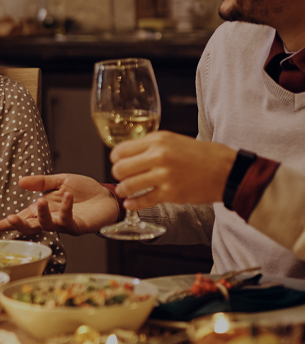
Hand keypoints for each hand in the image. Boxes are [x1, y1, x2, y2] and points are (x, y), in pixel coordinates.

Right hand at [0, 174, 118, 235]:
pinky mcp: (78, 225)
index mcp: (43, 209)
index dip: (6, 223)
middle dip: (19, 224)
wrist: (107, 197)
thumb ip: (41, 182)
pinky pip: (68, 219)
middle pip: (31, 226)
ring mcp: (63, 224)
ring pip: (47, 225)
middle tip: (10, 219)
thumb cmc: (84, 191)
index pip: (22, 217)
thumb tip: (20, 182)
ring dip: (41, 215)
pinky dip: (65, 208)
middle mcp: (51, 219)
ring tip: (39, 201)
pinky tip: (66, 196)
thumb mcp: (60, 181)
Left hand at [111, 131, 236, 209]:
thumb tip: (127, 153)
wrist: (228, 170)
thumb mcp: (174, 140)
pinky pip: (142, 200)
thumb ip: (151, 145)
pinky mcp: (171, 193)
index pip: (121, 150)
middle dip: (118, 175)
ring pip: (128, 185)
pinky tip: (130, 203)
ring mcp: (164, 175)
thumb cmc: (202, 155)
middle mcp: (159, 155)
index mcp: (158, 140)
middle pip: (120, 168)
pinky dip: (133, 204)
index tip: (119, 163)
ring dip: (123, 190)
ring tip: (126, 192)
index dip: (116, 159)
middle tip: (123, 178)